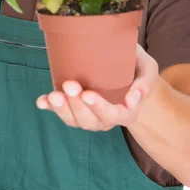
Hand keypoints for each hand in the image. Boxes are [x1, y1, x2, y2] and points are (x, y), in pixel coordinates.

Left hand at [36, 43, 158, 130]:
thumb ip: (145, 83)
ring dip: (61, 108)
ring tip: (54, 94)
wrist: (126, 69)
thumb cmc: (137, 69)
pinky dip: (50, 108)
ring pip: (74, 120)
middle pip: (90, 120)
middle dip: (77, 104)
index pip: (114, 115)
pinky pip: (61, 113)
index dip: (100, 107)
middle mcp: (106, 119)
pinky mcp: (74, 110)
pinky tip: (41, 101)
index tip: (88, 94)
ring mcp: (89, 117)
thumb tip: (133, 98)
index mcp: (126, 111)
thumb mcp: (148, 70)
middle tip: (70, 85)